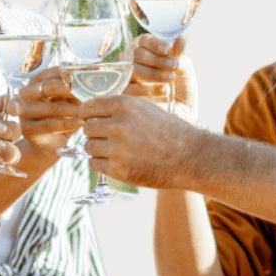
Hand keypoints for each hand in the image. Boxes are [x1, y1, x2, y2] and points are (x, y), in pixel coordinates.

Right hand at [15, 74, 86, 157]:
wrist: (49, 144)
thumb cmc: (61, 115)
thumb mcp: (67, 99)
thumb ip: (74, 88)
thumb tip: (95, 77)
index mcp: (36, 80)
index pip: (54, 72)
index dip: (73, 74)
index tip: (90, 78)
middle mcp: (25, 93)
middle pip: (51, 87)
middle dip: (73, 90)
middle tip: (91, 94)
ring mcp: (24, 111)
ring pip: (53, 107)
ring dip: (74, 110)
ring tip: (90, 111)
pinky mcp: (28, 129)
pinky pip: (51, 124)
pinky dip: (69, 123)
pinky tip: (82, 123)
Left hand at [79, 93, 202, 188]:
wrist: (189, 157)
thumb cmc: (168, 131)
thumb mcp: (144, 109)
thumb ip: (119, 109)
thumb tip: (92, 113)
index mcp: (124, 105)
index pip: (87, 108)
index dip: (86, 114)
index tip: (88, 119)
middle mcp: (118, 125)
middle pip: (87, 128)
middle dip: (94, 133)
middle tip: (106, 138)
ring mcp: (117, 149)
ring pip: (89, 147)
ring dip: (97, 149)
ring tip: (114, 151)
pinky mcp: (119, 170)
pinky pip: (95, 164)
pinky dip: (101, 164)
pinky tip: (114, 162)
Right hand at [128, 32, 197, 116]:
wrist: (184, 112)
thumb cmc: (182, 87)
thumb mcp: (184, 69)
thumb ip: (180, 54)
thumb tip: (182, 39)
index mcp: (146, 51)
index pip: (143, 41)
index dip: (154, 43)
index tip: (167, 49)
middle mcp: (134, 63)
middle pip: (136, 54)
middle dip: (156, 59)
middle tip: (174, 66)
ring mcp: (129, 79)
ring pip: (132, 70)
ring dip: (152, 73)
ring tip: (170, 78)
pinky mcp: (127, 96)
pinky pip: (129, 89)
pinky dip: (146, 89)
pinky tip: (164, 91)